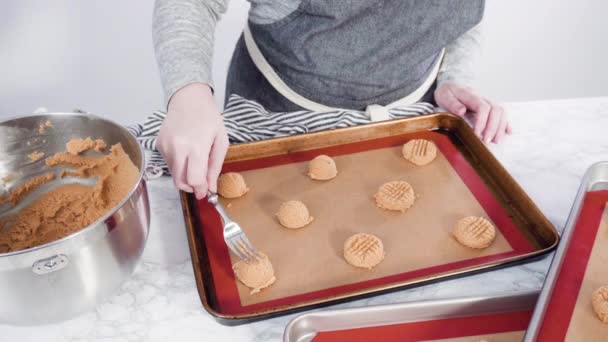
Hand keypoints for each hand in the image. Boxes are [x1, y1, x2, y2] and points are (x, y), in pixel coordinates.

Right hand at [157, 83, 228, 198]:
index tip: (205, 193)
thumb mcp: (221, 141)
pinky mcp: (159, 145)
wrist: (188, 98)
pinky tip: (185, 151)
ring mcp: (166, 146)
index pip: (194, 179)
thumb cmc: (208, 118)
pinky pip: (168, 164)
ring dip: (185, 175)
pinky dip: (178, 164)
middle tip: (200, 183)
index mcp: (196, 146)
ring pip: (173, 174)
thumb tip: (211, 188)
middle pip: (180, 182)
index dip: (200, 190)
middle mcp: (178, 147)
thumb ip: (215, 166)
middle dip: (191, 187)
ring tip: (194, 161)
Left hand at [434, 81, 511, 143]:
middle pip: (496, 110)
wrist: (450, 86)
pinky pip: (501, 114)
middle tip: (486, 140)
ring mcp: (487, 102)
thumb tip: (461, 111)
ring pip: (501, 112)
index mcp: (470, 95)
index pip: (482, 107)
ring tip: (495, 140)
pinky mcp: (489, 107)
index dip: (482, 121)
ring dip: (500, 127)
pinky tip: (507, 132)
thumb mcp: (444, 96)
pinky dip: (505, 123)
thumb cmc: (447, 93)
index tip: (476, 134)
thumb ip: (452, 103)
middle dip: (493, 127)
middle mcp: (482, 98)